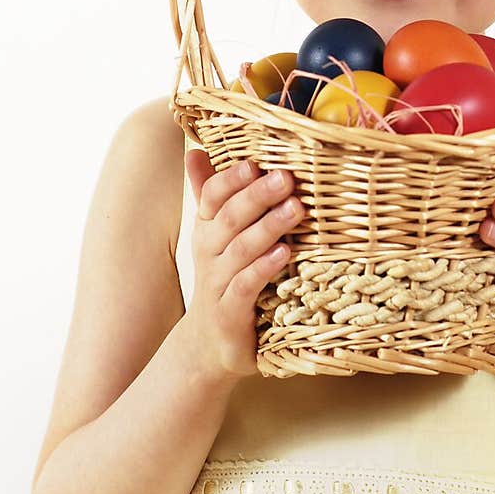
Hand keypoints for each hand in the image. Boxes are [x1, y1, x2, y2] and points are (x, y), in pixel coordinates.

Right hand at [181, 151, 304, 381]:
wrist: (209, 344)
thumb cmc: (225, 279)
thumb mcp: (217, 236)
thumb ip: (211, 194)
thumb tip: (198, 150)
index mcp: (208, 230)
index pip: (212, 197)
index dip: (230, 179)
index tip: (254, 162)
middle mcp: (209, 252)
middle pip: (229, 218)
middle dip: (257, 196)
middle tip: (286, 177)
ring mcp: (217, 283)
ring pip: (240, 249)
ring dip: (268, 227)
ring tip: (296, 209)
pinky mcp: (230, 313)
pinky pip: (245, 286)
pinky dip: (263, 268)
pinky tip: (284, 254)